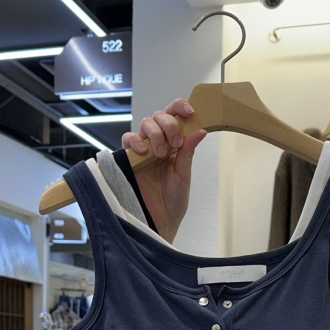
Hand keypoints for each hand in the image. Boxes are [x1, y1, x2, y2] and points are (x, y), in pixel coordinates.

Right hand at [121, 99, 206, 242]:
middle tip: (176, 143)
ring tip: (161, 154)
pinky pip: (128, 139)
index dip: (181, 108)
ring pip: (145, 124)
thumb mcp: (184, 174)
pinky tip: (144, 151)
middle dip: (169, 124)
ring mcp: (144, 150)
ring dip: (156, 134)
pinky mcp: (130, 159)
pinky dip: (135, 140)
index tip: (190, 112)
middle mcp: (159, 143)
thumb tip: (200, 130)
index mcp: (175, 144)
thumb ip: (188, 152)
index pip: (176, 116)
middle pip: (160, 115)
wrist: (160, 221)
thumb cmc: (173, 202)